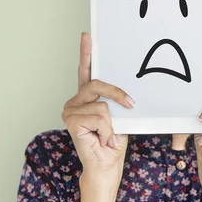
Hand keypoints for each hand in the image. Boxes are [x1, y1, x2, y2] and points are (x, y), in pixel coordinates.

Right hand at [62, 32, 132, 184]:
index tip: (88, 35)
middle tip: (131, 105)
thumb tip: (126, 90)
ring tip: (109, 136)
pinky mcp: (71, 121)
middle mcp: (75, 101)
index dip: (86, 53)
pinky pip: (100, 116)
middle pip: (98, 84)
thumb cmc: (113, 142)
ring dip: (113, 124)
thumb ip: (116, 100)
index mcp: (86, 97)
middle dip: (118, 94)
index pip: (86, 70)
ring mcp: (70, 110)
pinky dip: (108, 131)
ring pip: (102, 104)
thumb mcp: (119, 115)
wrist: (107, 166)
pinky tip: (103, 140)